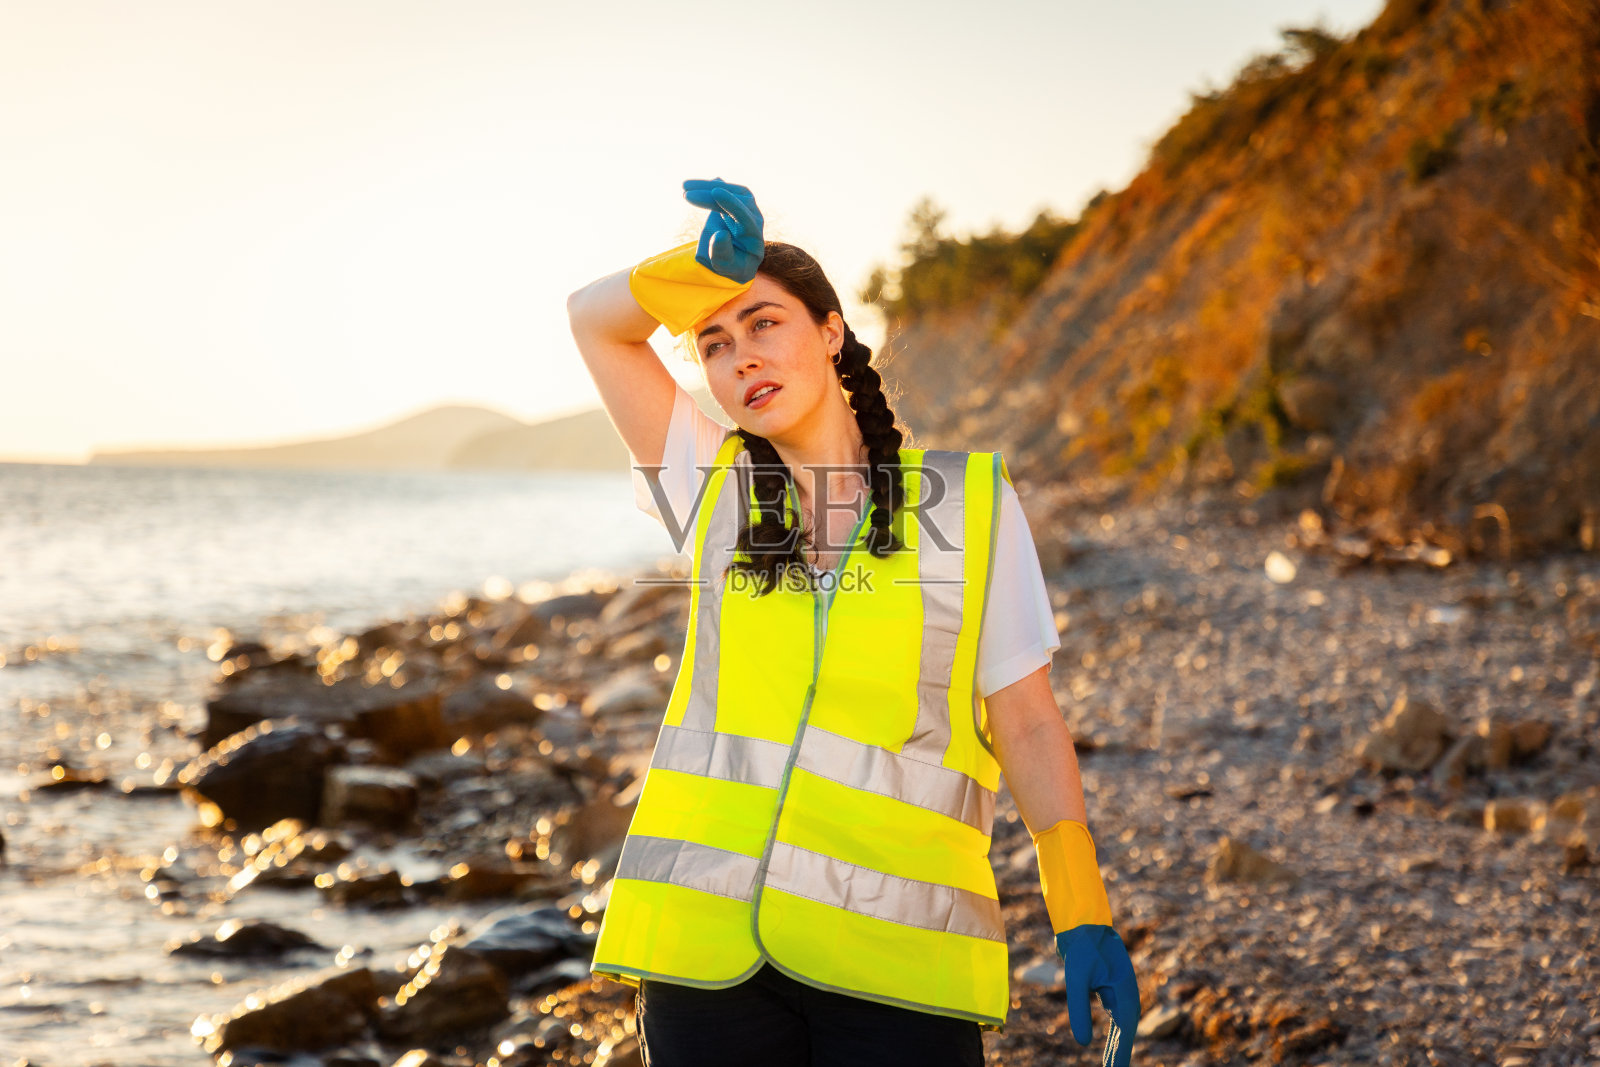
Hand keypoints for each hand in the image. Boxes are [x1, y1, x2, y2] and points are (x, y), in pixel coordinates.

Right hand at [682, 177, 764, 283]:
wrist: (732, 259)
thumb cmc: (730, 265)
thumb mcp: (725, 266)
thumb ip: (723, 253)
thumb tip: (720, 233)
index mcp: (754, 236)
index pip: (745, 217)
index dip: (732, 204)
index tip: (715, 193)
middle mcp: (753, 218)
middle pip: (737, 199)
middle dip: (711, 195)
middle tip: (687, 195)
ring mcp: (745, 207)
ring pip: (730, 190)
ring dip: (707, 186)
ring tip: (684, 186)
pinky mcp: (735, 201)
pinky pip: (723, 189)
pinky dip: (707, 186)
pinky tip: (692, 184)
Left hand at [1056, 924, 1139, 1065]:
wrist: (1082, 923)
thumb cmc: (1081, 947)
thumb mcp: (1076, 978)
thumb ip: (1079, 1009)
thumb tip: (1083, 1043)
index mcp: (1124, 993)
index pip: (1124, 1032)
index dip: (1121, 1055)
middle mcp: (1126, 995)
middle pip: (1124, 1033)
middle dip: (1119, 1055)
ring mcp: (1119, 992)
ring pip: (1120, 1027)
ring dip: (1117, 1047)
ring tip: (1111, 1066)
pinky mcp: (1109, 990)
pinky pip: (1114, 1018)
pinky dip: (1113, 1034)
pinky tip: (1110, 1045)